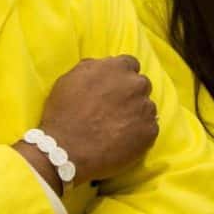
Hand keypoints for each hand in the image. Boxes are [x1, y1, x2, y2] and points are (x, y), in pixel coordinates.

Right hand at [34, 55, 158, 184]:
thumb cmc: (63, 113)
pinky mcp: (149, 132)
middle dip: (131, 94)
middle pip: (141, 84)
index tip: (114, 88)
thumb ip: (92, 67)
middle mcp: (135, 84)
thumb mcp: (69, 78)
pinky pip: (150, 128)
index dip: (122, 76)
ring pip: (147, 107)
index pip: (130, 64)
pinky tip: (123, 141)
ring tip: (117, 128)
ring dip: (136, 114)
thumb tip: (103, 65)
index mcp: (117, 67)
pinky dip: (140, 134)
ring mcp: (145, 108)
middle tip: (115, 109)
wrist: (66, 149)